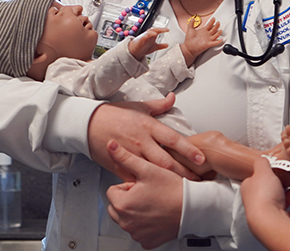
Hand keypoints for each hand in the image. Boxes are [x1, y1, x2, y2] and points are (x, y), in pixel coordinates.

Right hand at [88, 92, 204, 178]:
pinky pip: (134, 178)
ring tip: (182, 189)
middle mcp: (142, 141)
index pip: (173, 139)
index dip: (188, 149)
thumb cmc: (114, 114)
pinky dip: (145, 186)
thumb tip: (173, 97)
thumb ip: (159, 105)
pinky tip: (155, 192)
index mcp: (148, 126)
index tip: (201, 159)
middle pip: (166, 160)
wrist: (88, 123)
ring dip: (168, 180)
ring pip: (152, 171)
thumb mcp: (138, 106)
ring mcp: (131, 155)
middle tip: (197, 180)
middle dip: (183, 172)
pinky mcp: (119, 166)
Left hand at [106, 140, 183, 248]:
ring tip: (153, 202)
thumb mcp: (148, 169)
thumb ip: (126, 157)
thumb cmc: (172, 189)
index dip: (128, 185)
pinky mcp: (147, 241)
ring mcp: (137, 234)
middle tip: (147, 192)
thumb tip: (112, 146)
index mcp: (123, 204)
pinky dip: (145, 225)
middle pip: (117, 206)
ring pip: (127, 219)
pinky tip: (157, 214)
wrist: (193, 207)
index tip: (142, 184)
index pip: (113, 191)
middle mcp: (127, 222)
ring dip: (136, 212)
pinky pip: (139, 232)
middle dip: (129, 199)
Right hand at [128, 27, 169, 59]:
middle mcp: (148, 35)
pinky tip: (148, 36)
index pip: (158, 30)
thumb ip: (161, 46)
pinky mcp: (140, 40)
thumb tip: (167, 45)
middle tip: (165, 30)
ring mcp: (144, 37)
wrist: (135, 51)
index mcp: (152, 35)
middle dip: (159, 29)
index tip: (168, 30)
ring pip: (148, 32)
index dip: (163, 29)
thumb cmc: (144, 47)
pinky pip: (143, 37)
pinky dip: (146, 36)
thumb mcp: (154, 47)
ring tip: (157, 33)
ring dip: (152, 32)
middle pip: (154, 30)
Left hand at [181, 17, 223, 63]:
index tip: (213, 18)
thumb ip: (191, 23)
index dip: (212, 21)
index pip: (209, 25)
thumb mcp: (190, 29)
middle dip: (216, 25)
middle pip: (214, 29)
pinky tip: (221, 39)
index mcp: (203, 31)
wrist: (188, 48)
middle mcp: (206, 35)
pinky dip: (218, 41)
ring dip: (218, 32)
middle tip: (218, 22)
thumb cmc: (189, 40)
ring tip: (221, 30)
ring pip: (216, 35)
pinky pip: (215, 43)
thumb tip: (193, 19)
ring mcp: (208, 39)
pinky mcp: (208, 44)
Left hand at [241, 157, 289, 238]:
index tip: (280, 166)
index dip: (269, 171)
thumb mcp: (262, 171)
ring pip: (283, 199)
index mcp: (250, 188)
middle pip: (272, 189)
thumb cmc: (263, 198)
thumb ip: (262, 163)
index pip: (258, 177)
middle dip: (285, 181)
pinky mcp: (279, 221)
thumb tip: (262, 158)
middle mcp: (257, 202)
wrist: (270, 221)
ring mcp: (268, 213)